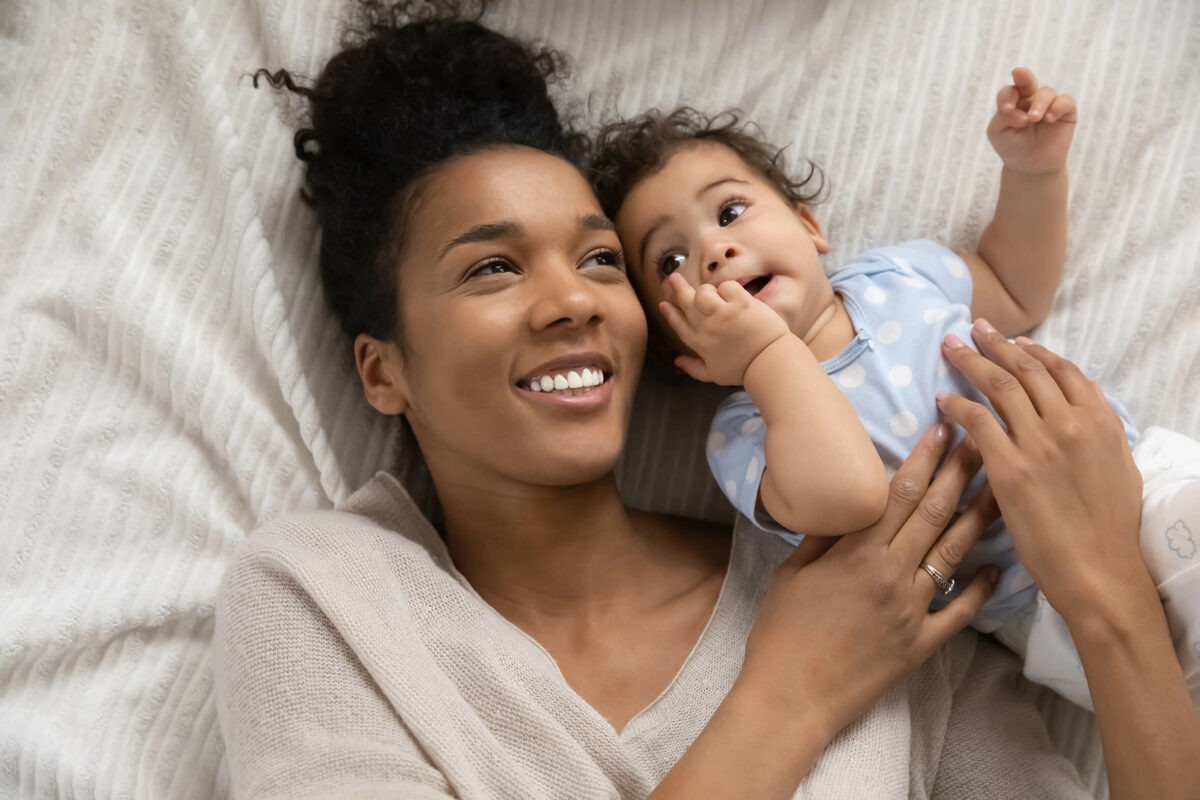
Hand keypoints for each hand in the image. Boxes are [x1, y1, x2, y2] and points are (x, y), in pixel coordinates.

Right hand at [658, 273, 789, 384]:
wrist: (770, 364)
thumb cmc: (744, 371)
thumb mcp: (714, 375)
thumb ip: (694, 368)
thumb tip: (677, 361)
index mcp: (700, 344)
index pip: (679, 325)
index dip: (670, 314)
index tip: (663, 304)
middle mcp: (707, 327)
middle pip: (687, 303)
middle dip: (678, 289)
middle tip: (673, 277)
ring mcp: (723, 314)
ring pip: (703, 292)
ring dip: (707, 291)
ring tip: (715, 295)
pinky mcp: (741, 304)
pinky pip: (727, 286)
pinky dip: (728, 288)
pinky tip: (735, 296)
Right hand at [739, 425, 999, 738]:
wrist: (791, 697)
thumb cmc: (781, 632)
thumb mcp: (791, 573)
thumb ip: (821, 537)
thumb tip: (842, 503)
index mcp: (857, 554)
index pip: (900, 493)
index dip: (924, 458)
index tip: (942, 430)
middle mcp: (892, 575)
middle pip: (934, 514)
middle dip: (959, 473)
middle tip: (980, 442)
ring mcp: (912, 610)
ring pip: (954, 554)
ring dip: (978, 518)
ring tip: (999, 488)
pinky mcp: (922, 644)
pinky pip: (960, 612)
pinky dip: (981, 589)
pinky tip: (996, 567)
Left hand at [935, 320, 1144, 618]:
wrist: (1099, 569)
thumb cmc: (1111, 526)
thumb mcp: (1121, 466)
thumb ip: (1103, 426)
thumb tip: (1090, 393)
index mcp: (1099, 421)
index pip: (1063, 371)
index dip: (1036, 352)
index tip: (1014, 341)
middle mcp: (1070, 423)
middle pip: (1026, 370)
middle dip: (996, 344)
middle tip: (973, 328)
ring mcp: (1038, 443)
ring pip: (999, 386)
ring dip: (971, 361)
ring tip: (950, 346)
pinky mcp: (1009, 467)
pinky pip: (976, 422)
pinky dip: (957, 405)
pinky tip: (942, 399)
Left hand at [987, 67, 1076, 174]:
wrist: (1030, 167)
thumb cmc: (1012, 147)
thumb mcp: (999, 133)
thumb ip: (1003, 117)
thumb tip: (1021, 110)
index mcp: (1013, 102)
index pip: (1009, 91)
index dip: (1007, 96)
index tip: (1006, 109)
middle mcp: (1031, 99)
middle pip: (1028, 81)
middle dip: (1024, 76)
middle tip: (1019, 74)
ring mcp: (1049, 104)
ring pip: (1046, 92)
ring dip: (1039, 103)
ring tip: (1034, 119)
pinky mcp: (1066, 112)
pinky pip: (1065, 101)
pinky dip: (1058, 107)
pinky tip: (1050, 118)